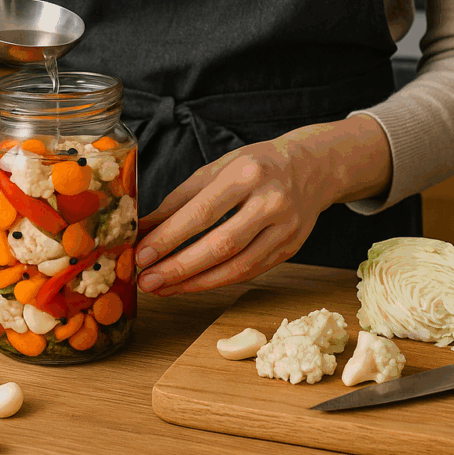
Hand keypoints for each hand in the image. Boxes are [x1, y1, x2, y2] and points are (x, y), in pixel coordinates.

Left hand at [132, 117, 391, 295]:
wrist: (311, 168)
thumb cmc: (255, 166)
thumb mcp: (216, 170)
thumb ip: (179, 200)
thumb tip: (143, 229)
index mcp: (247, 174)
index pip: (203, 212)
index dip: (170, 237)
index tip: (142, 254)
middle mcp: (270, 202)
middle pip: (221, 245)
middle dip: (179, 268)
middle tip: (147, 281)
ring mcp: (286, 229)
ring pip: (237, 267)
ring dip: (196, 283)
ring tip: (164, 288)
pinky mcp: (291, 249)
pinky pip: (250, 272)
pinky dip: (218, 281)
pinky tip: (192, 285)